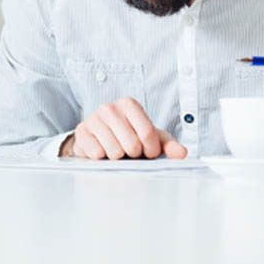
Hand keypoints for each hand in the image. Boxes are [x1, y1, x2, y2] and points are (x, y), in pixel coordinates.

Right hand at [61, 97, 187, 160]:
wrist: (98, 139)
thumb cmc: (129, 137)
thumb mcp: (151, 138)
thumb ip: (168, 145)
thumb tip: (182, 154)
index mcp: (130, 104)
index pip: (147, 133)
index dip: (151, 150)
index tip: (148, 153)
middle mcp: (110, 108)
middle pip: (131, 144)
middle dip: (134, 155)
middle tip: (130, 153)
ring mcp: (93, 119)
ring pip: (114, 152)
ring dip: (118, 159)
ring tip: (116, 152)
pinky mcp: (81, 133)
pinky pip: (97, 154)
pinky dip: (102, 159)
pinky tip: (102, 153)